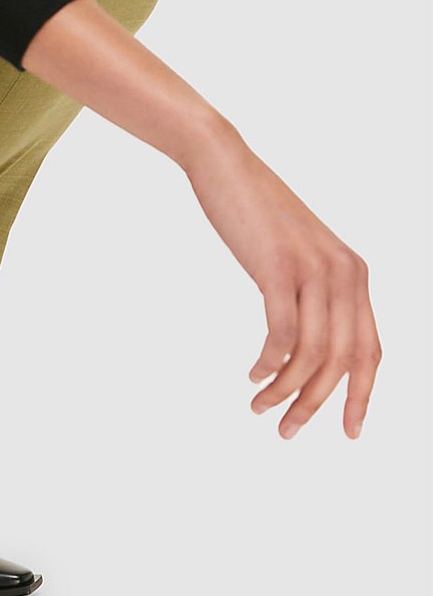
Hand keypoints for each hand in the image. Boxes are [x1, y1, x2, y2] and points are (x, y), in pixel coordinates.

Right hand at [182, 128, 381, 439]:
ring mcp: (313, 270)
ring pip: (312, 355)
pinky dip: (268, 364)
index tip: (349, 430)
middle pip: (343, 362)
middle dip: (316, 405)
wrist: (224, 163)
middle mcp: (345, 273)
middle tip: (287, 431)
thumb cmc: (253, 209)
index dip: (362, 396)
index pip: (371, 351)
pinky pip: (281, 335)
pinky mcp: (279, 268)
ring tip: (260, 409)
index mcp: (354, 273)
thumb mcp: (296, 253)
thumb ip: (312, 290)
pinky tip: (253, 374)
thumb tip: (307, 344)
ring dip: (286, 392)